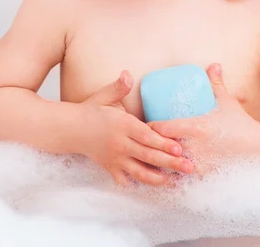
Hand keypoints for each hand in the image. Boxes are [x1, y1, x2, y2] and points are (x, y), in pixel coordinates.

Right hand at [78, 70, 193, 186]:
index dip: (163, 143)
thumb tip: (127, 74)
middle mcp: (119, 144)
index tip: (179, 148)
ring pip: (139, 172)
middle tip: (188, 166)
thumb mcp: (105, 96)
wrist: (71, 129)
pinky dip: (138, 184)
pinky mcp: (110, 168)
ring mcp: (114, 158)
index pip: (146, 136)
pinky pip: (125, 180)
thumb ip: (119, 86)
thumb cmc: (92, 110)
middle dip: (170, 162)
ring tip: (175, 181)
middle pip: (148, 155)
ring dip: (158, 177)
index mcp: (122, 125)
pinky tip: (152, 186)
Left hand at [148, 64, 259, 176]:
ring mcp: (199, 164)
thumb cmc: (241, 124)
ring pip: (168, 167)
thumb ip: (216, 83)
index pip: (162, 128)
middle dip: (151, 145)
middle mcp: (194, 147)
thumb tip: (213, 64)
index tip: (146, 124)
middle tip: (144, 140)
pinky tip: (168, 173)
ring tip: (152, 157)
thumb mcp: (227, 102)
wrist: (259, 148)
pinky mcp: (205, 176)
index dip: (151, 127)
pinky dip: (173, 176)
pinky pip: (181, 179)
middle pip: (161, 149)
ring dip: (160, 162)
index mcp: (196, 127)